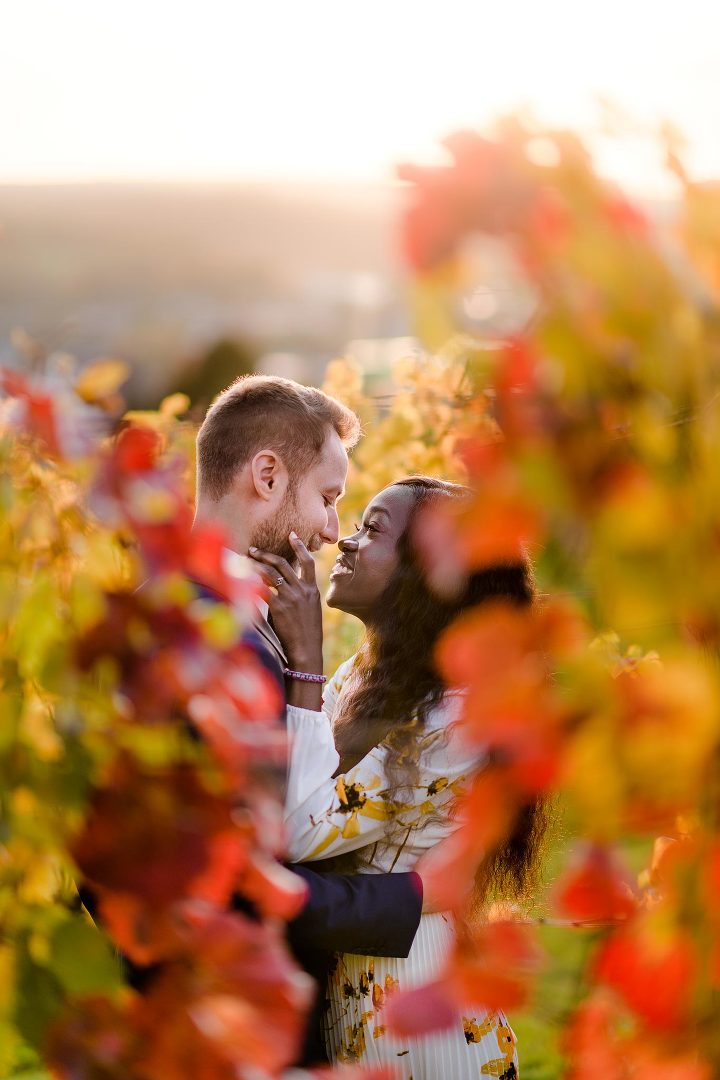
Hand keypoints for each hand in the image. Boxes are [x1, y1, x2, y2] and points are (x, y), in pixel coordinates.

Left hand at [248, 532, 322, 672]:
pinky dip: (252, 583)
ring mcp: (291, 598)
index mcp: (312, 590)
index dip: (300, 547)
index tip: (292, 535)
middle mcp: (302, 590)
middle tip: (253, 550)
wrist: (306, 651)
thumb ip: (299, 596)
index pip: (308, 562)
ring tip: (245, 560)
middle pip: (283, 564)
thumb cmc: (306, 634)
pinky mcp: (279, 607)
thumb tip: (282, 586)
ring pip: (271, 573)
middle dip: (266, 554)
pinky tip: (242, 579)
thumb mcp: (309, 611)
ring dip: (256, 564)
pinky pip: (263, 590)